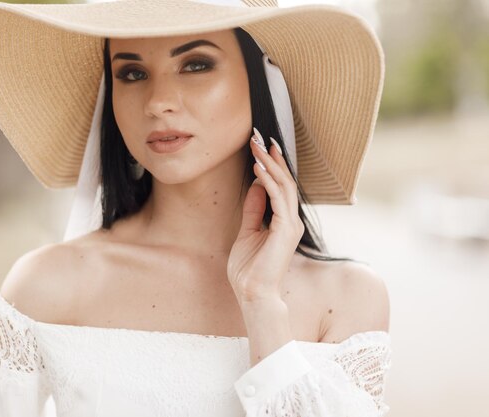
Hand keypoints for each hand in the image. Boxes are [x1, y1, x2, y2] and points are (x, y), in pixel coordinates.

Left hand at [227, 128, 304, 304]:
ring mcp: (291, 224)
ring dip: (270, 163)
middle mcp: (291, 220)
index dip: (271, 164)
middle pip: (284, 180)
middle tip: (258, 135)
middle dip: (271, 157)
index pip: (280, 186)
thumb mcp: (247, 232)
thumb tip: (255, 185)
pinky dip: (269, 180)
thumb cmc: (248, 268)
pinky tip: (258, 166)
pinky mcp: (286, 229)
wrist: (252, 293)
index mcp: (283, 221)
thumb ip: (254, 209)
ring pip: (284, 185)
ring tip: (257, 145)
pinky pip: (279, 198)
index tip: (258, 145)